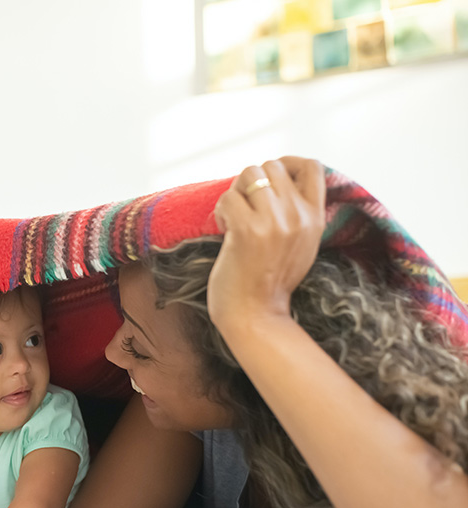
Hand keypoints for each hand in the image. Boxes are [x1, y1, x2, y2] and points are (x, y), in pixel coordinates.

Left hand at [209, 157, 325, 328]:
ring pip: (249, 173)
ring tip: (233, 217)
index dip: (286, 163)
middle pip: (273, 165)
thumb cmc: (269, 284)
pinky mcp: (248, 231)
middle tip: (243, 206)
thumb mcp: (301, 245)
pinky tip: (223, 229)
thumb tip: (279, 183)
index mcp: (315, 218)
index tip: (269, 180)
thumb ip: (298, 215)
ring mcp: (275, 222)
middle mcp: (299, 216)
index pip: (312, 166)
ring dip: (235, 192)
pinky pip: (228, 197)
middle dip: (251, 180)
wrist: (255, 316)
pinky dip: (220, 210)